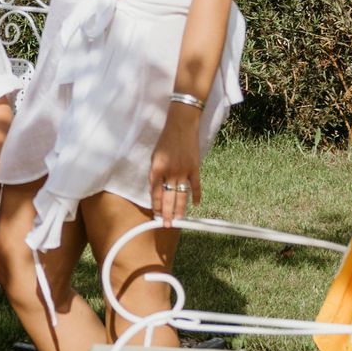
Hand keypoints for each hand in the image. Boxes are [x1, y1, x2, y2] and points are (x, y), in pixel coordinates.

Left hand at [150, 108, 201, 227]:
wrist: (181, 125)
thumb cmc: (165, 140)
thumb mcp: (154, 156)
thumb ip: (154, 174)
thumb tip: (155, 190)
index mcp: (157, 169)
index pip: (155, 193)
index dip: (156, 206)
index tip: (157, 215)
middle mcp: (170, 172)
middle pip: (168, 198)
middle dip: (167, 213)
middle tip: (167, 225)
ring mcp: (183, 171)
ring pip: (182, 195)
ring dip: (180, 209)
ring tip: (179, 221)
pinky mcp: (194, 168)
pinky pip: (196, 186)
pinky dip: (196, 196)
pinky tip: (196, 205)